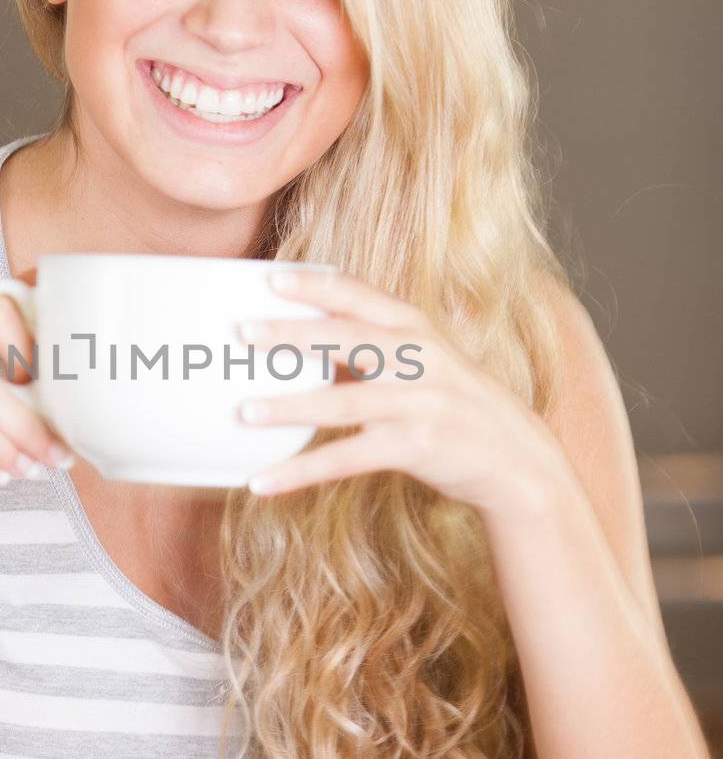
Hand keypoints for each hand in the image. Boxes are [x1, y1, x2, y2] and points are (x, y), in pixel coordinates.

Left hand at [235, 267, 558, 513]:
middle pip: (348, 340)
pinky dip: (300, 472)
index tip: (272, 277)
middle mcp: (419, 360)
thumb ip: (373, 344)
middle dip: (294, 335)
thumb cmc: (454, 403)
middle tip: (242, 331)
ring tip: (244, 412)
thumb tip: (301, 335)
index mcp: (416, 330)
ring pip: (344, 402)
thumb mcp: (424, 360)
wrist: (517, 458)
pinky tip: (262, 481)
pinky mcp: (415, 449)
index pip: (362, 296)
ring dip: (290, 407)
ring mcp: (418, 405)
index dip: (318, 286)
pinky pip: (347, 460)